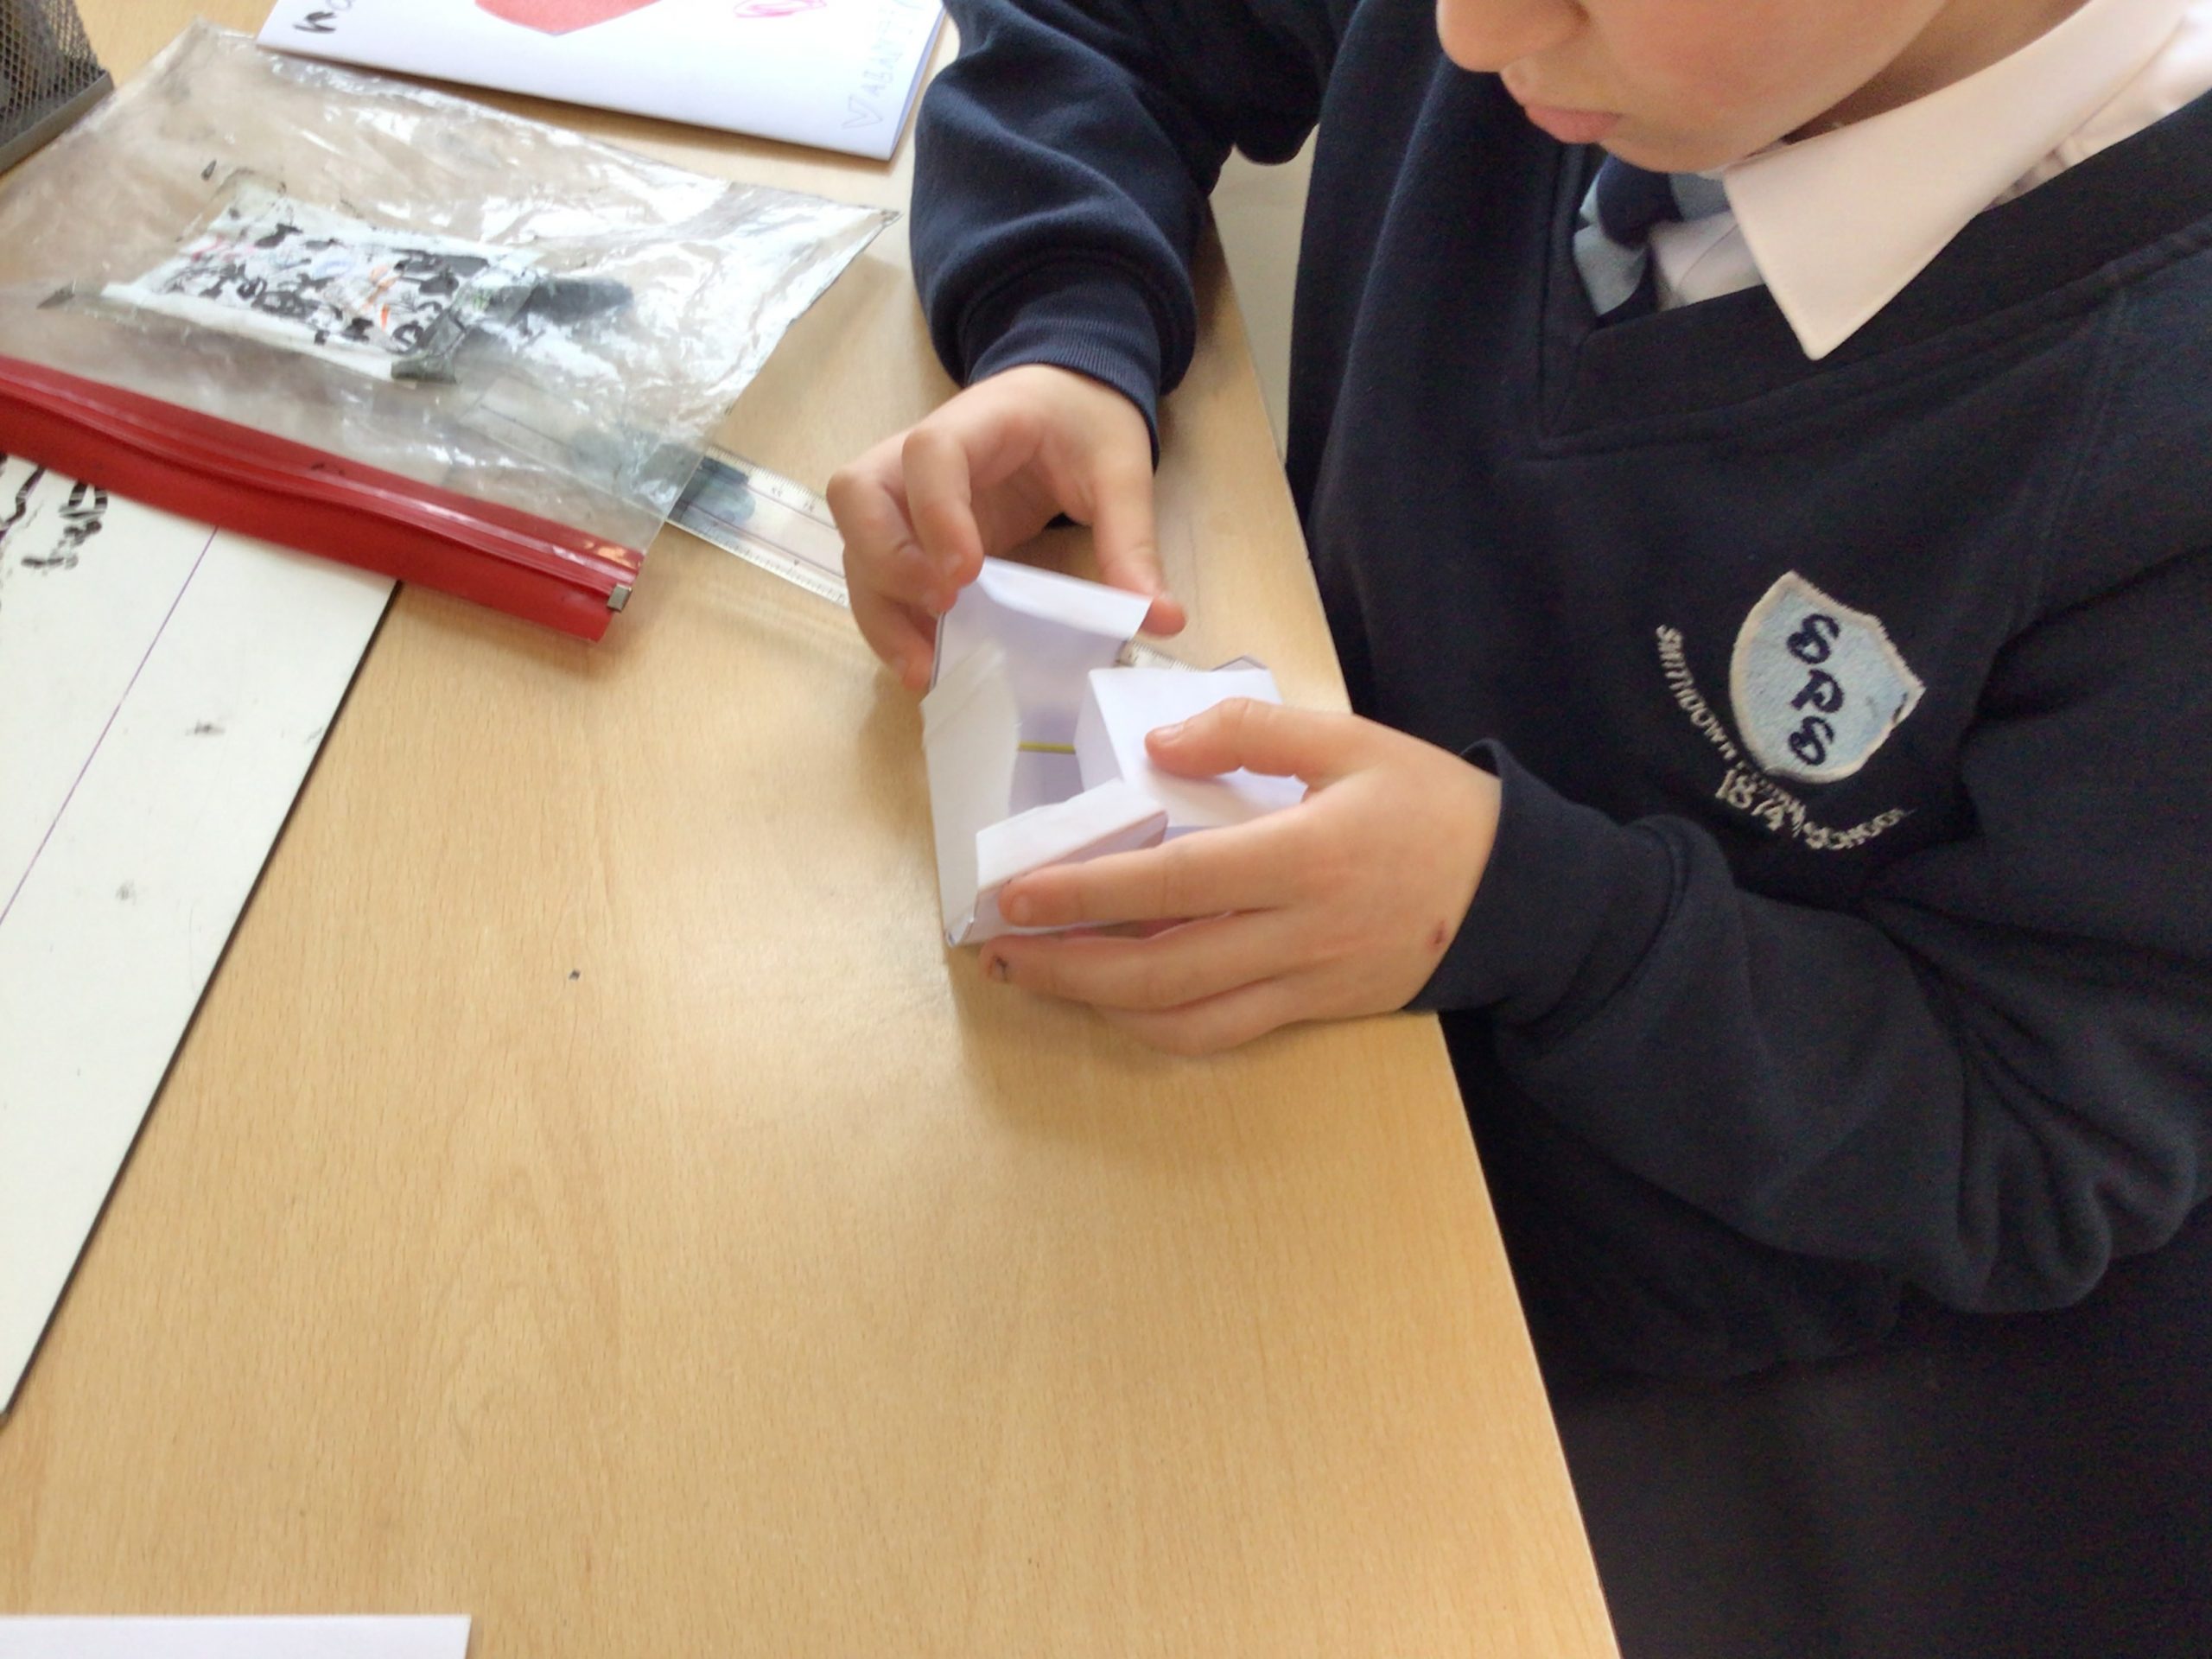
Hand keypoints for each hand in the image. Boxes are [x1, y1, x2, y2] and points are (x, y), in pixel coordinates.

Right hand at [826, 364, 1184, 691]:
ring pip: (856, 542)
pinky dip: (891, 619)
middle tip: (940, 609)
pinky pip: (878, 574)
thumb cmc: (1083, 422)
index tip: (965, 575)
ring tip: (924, 666)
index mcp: (977, 422)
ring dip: (879, 607)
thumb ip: (1133, 541)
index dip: (937, 512)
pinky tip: (927, 660)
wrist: (1062, 398)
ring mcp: (905, 494)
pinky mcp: (910, 531)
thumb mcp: (1120, 470)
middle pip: (857, 494)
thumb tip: (1162, 618)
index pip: (930, 453)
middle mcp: (918, 454)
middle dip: (885, 560)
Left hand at [978, 700, 1502, 1052]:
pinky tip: (1112, 997)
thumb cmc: (1431, 806)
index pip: (1171, 881)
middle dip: (1065, 965)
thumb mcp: (1352, 740)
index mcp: (1302, 856)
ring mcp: (1303, 983)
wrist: (1518, 896)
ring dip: (1096, 1004)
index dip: (1086, 892)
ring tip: (1036, 973)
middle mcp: (1296, 933)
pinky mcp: (1311, 1011)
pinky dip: (1153, 1024)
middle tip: (998, 947)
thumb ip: (1252, 730)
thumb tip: (1159, 745)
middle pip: (1158, 971)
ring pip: (1181, 1018)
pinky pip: (1218, 1033)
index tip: (1016, 892)